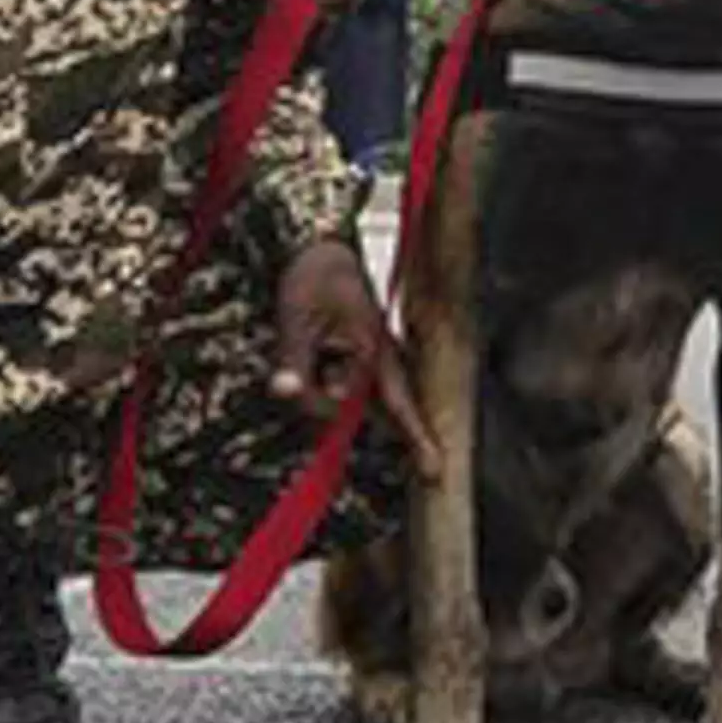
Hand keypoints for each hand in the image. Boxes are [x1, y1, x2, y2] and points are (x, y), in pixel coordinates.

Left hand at [270, 236, 432, 476]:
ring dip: (315, 389)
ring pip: (339, 402)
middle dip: (320, 401)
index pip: (398, 403)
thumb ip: (292, 358)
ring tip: (303, 343)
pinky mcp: (351, 363)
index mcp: (373, 350)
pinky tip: (310, 350)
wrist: (319, 249)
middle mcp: (377, 362)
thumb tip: (283, 392)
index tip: (437, 473)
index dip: (418, 439)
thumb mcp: (297, 316)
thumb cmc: (315, 278)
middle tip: (293, 373)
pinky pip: (336, 389)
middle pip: (351, 411)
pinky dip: (318, 383)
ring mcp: (365, 364)